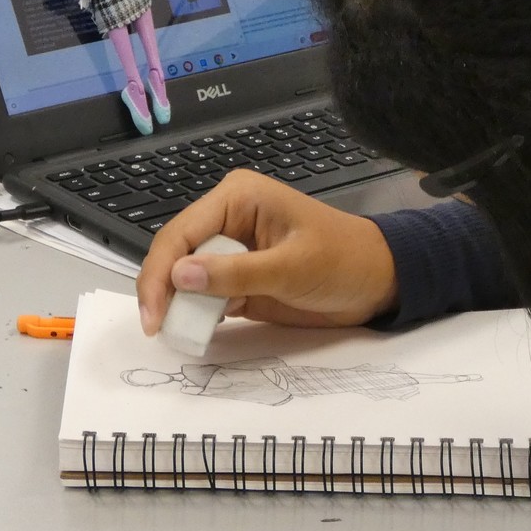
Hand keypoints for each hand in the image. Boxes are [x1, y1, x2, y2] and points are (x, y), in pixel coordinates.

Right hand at [136, 169, 398, 335]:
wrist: (377, 281)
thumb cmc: (344, 261)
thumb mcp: (292, 268)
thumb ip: (236, 273)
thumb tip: (180, 275)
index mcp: (239, 198)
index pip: (182, 232)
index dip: (160, 272)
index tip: (153, 314)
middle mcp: (228, 218)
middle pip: (176, 253)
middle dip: (162, 290)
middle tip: (159, 330)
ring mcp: (232, 249)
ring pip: (184, 276)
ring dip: (177, 304)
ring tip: (174, 333)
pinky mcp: (238, 277)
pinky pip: (204, 294)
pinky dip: (196, 313)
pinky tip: (195, 330)